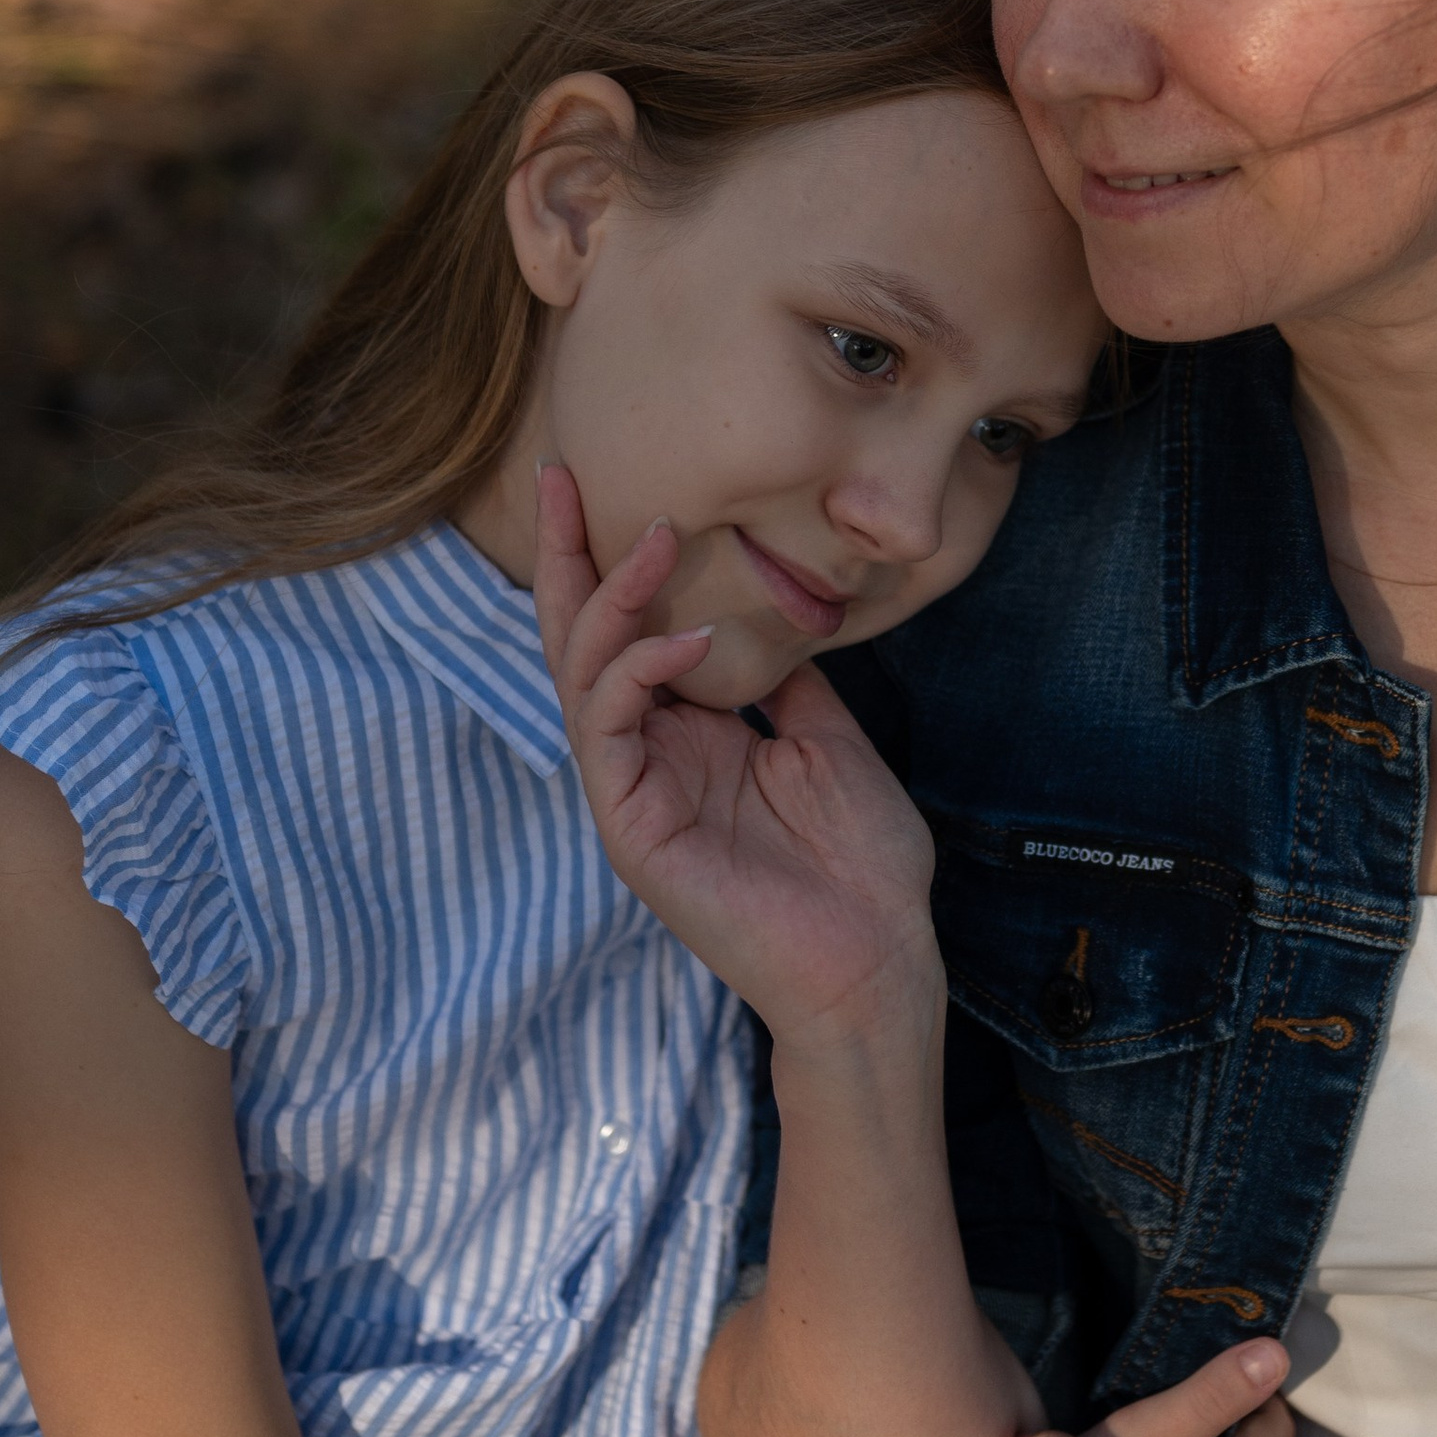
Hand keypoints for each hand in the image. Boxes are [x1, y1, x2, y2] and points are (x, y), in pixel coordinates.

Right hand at [533, 475, 937, 1041]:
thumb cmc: (861, 866)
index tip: (595, 485)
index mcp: (688, 735)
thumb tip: (769, 608)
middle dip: (565, 556)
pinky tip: (684, 639)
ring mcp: (634, 793)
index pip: (628, 633)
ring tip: (653, 533)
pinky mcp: (634, 830)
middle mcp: (647, 757)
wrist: (879, 959)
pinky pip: (611, 731)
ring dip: (611, 598)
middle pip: (579, 641)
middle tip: (557, 476)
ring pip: (583, 674)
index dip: (607, 562)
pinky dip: (640, 672)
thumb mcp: (828, 740)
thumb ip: (784, 680)